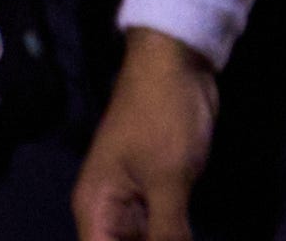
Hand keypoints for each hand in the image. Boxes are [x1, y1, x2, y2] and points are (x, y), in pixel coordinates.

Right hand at [73, 27, 217, 240]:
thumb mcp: (168, 178)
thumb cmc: (163, 118)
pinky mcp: (159, 183)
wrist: (176, 62)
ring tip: (187, 237)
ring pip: (143, 239)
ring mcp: (134, 196)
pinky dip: (173, 233)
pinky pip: (160, 222)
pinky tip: (189, 236)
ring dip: (164, 240)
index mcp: (96, 210)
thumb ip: (167, 230)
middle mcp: (109, 209)